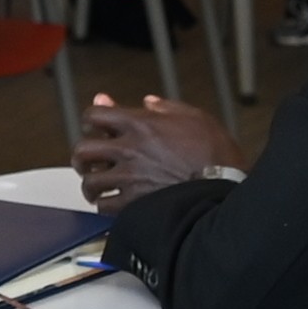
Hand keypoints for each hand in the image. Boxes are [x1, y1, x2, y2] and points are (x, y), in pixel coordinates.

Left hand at [74, 92, 235, 205]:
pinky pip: (104, 206)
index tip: (94, 128)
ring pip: (90, 182)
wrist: (224, 187)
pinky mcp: (134, 204)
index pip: (94, 114)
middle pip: (83, 150)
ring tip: (99, 187)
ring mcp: (129, 178)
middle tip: (90, 162)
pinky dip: (105, 206)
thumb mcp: (196, 118)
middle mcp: (128, 149)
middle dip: (83, 156)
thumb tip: (149, 102)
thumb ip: (168, 108)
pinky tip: (113, 204)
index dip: (90, 120)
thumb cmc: (216, 154)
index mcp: (140, 124)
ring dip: (91, 184)